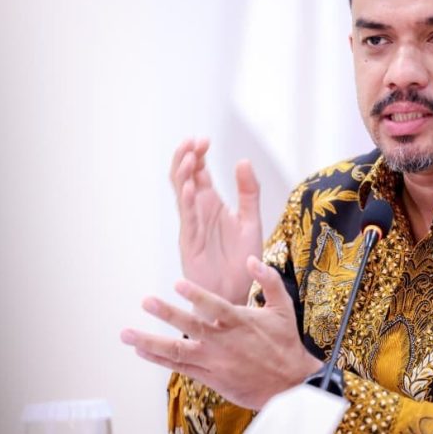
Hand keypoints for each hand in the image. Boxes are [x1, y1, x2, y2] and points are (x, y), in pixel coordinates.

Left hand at [121, 256, 321, 409]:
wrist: (289, 382)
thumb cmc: (285, 342)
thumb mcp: (283, 306)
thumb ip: (268, 280)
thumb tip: (250, 259)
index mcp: (239, 321)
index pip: (214, 306)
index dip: (196, 295)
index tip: (178, 283)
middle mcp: (222, 341)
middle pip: (191, 327)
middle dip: (167, 314)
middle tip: (146, 301)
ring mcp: (213, 360)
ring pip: (177, 351)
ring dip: (149, 342)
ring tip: (127, 333)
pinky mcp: (209, 377)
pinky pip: (179, 367)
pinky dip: (159, 359)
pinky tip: (141, 351)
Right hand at [170, 139, 262, 304]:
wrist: (237, 293)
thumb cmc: (241, 260)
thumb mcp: (251, 220)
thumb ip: (248, 192)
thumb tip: (243, 160)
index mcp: (212, 204)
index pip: (199, 172)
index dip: (199, 154)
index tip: (205, 140)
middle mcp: (199, 212)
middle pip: (184, 178)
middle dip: (186, 158)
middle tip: (194, 141)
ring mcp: (192, 226)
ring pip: (181, 195)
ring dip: (183, 175)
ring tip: (189, 157)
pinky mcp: (190, 243)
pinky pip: (187, 220)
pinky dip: (187, 203)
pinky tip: (191, 189)